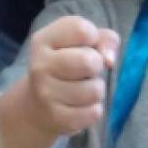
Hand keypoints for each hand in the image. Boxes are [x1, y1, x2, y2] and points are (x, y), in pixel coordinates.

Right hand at [23, 16, 118, 136]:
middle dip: (97, 66)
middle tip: (87, 71)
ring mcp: (46, 94)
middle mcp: (40, 66)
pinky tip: (81, 106)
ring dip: (96, 90)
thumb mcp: (80, 44)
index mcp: (43, 40)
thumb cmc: (67, 66)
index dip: (93, 37)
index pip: (81, 29)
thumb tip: (109, 60)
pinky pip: (94, 113)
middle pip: (89, 61)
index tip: (86, 45)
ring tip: (83, 89)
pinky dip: (93, 110)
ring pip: (95, 90)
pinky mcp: (57, 118)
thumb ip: (104, 39)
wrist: (37, 106)